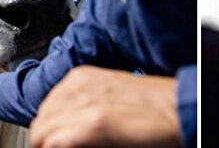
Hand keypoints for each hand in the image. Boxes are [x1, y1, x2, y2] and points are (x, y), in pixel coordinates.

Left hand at [30, 66, 181, 147]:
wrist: (178, 108)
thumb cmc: (154, 104)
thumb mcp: (110, 94)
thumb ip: (86, 104)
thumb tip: (70, 124)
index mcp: (81, 76)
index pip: (46, 108)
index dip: (50, 129)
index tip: (57, 141)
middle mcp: (78, 86)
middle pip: (41, 121)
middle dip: (47, 139)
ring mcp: (84, 104)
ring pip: (41, 133)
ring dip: (50, 145)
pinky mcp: (93, 125)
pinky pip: (53, 143)